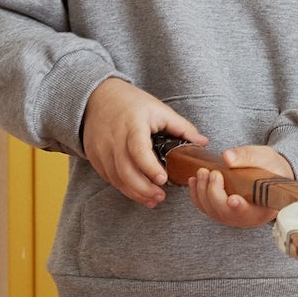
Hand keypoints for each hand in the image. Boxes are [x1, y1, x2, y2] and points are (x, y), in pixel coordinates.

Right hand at [80, 78, 205, 207]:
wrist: (98, 97)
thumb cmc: (131, 102)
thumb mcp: (158, 109)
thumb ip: (181, 127)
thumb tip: (203, 142)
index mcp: (132, 124)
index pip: (138, 149)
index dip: (149, 167)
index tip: (163, 179)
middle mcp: (114, 138)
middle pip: (126, 170)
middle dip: (144, 188)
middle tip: (160, 197)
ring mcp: (101, 149)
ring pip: (116, 178)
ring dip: (134, 192)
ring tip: (152, 200)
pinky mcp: (94, 156)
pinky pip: (109, 177)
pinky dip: (124, 188)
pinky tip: (137, 193)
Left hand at [185, 144, 296, 229]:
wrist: (269, 174)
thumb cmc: (270, 168)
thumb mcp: (265, 158)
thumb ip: (248, 157)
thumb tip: (227, 157)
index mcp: (262, 208)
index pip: (250, 213)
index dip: (239, 208)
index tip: (233, 199)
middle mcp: (245, 217)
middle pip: (225, 212)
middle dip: (214, 192)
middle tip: (213, 173)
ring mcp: (230, 216)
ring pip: (211, 210)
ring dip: (203, 191)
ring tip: (203, 172)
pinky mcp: (219, 210)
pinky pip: (204, 207)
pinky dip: (196, 194)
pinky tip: (194, 180)